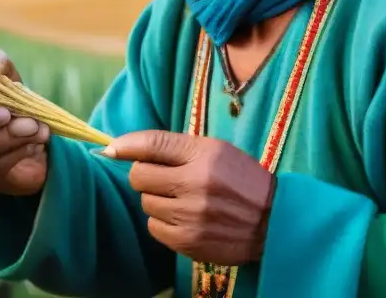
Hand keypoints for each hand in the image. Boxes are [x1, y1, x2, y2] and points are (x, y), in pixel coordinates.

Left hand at [105, 130, 275, 265]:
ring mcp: (191, 216)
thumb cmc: (240, 179)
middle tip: (164, 176)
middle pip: (139, 176)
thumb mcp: (214, 150)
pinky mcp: (188, 241)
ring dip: (157, 199)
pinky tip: (183, 217)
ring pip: (145, 203)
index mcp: (204, 155)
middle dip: (145, 174)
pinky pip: (154, 227)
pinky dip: (162, 221)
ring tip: (181, 198)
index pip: (153, 144)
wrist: (273, 220)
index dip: (126, 145)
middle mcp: (195, 184)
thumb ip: (173, 146)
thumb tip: (122, 146)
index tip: (112, 148)